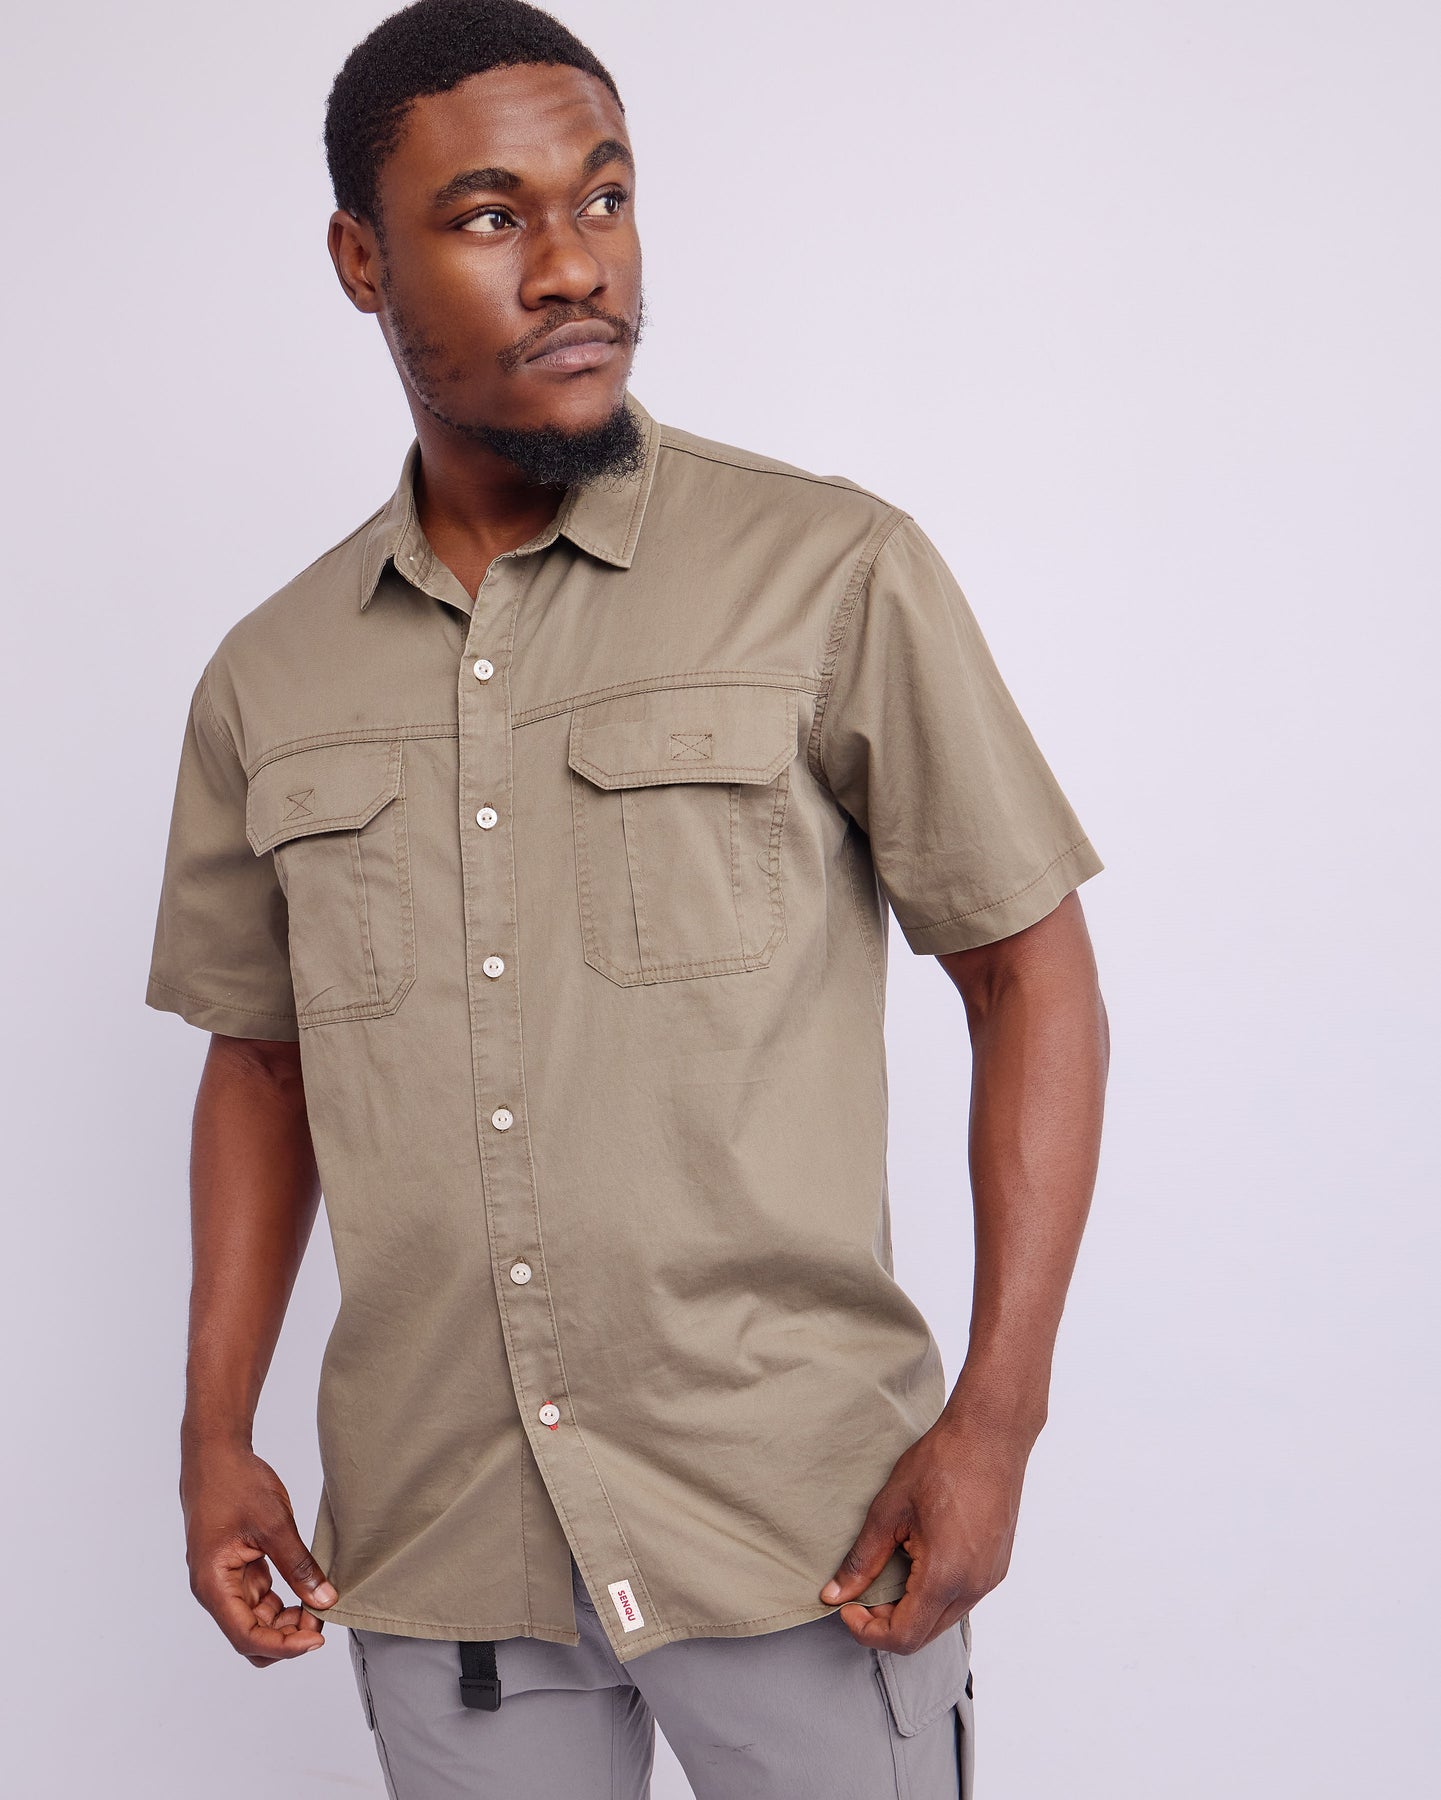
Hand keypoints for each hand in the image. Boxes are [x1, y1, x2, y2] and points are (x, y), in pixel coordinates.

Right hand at [181, 1437, 337, 1666]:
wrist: (216, 1455)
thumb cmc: (236, 1483)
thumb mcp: (273, 1523)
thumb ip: (299, 1565)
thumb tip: (324, 1601)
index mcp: (213, 1584)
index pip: (246, 1637)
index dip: (283, 1645)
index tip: (317, 1638)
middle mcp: (216, 1590)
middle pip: (251, 1636)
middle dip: (287, 1637)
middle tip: (323, 1617)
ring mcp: (227, 1581)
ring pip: (257, 1621)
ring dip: (287, 1621)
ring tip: (320, 1602)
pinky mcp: (239, 1569)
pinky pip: (261, 1599)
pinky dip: (285, 1602)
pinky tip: (309, 1591)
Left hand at [819, 1405, 1033, 1652]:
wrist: (990, 1435)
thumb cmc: (941, 1463)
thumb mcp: (889, 1510)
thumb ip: (862, 1559)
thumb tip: (834, 1594)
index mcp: (945, 1576)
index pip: (904, 1637)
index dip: (867, 1632)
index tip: (848, 1608)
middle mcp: (973, 1586)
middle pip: (924, 1635)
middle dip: (886, 1624)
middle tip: (861, 1594)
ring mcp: (990, 1578)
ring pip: (943, 1619)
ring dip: (910, 1610)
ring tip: (888, 1574)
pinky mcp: (997, 1567)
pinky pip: (961, 1599)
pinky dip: (933, 1596)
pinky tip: (917, 1562)